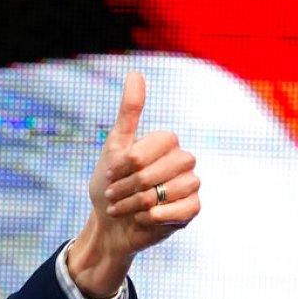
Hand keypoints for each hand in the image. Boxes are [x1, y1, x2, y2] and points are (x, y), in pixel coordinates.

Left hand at [68, 71, 200, 298]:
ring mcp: (190, 185)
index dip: (130, 161)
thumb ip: (128, 112)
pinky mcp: (191, 210)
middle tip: (112, 195)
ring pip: (177, 187)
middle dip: (132, 184)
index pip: (159, 142)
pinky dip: (155, 216)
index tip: (111, 173)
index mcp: (166, 144)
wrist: (107, 225)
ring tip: (122, 208)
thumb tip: (136, 73)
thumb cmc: (109, 186)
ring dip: (139, 202)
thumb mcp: (113, 148)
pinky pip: (184, 209)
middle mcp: (183, 162)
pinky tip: (140, 218)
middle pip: (167, 166)